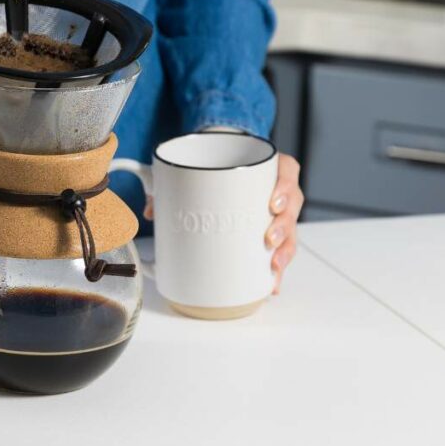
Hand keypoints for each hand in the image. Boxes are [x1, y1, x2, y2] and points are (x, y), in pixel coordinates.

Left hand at [142, 152, 304, 294]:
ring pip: (290, 230)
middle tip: (269, 238)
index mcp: (265, 167)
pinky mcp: (270, 230)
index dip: (284, 188)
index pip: (287, 171)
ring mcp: (276, 211)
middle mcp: (276, 189)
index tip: (271, 203)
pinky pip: (281, 248)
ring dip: (284, 250)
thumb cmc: (214, 167)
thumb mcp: (196, 169)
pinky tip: (272, 283)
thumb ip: (172, 185)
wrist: (218, 162)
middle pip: (292, 206)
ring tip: (273, 265)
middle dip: (284, 226)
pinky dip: (276, 267)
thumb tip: (152, 210)